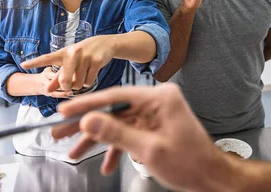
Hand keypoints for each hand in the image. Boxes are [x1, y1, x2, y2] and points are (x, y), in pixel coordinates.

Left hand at [22, 35, 114, 92]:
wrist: (105, 44)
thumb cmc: (83, 54)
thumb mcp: (70, 62)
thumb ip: (58, 76)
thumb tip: (48, 89)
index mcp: (63, 53)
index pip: (47, 58)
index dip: (35, 62)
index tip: (23, 65)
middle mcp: (73, 53)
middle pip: (64, 80)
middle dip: (66, 87)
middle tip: (69, 85)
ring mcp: (85, 57)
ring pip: (78, 84)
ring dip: (80, 84)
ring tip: (84, 73)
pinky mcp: (96, 61)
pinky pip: (89, 81)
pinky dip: (89, 81)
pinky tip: (92, 72)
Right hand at [52, 84, 228, 191]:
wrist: (210, 176)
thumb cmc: (189, 162)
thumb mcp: (148, 149)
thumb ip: (116, 133)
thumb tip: (88, 120)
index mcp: (160, 97)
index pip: (116, 96)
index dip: (88, 104)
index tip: (65, 110)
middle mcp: (157, 100)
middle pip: (114, 109)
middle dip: (87, 125)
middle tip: (60, 132)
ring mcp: (155, 113)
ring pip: (118, 123)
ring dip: (98, 139)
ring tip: (73, 151)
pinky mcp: (154, 126)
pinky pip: (129, 132)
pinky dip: (117, 148)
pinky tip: (106, 164)